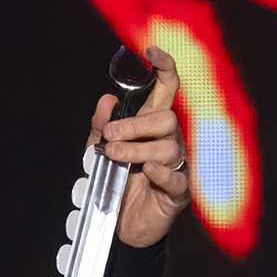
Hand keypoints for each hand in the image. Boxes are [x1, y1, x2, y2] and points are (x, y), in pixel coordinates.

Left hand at [85, 45, 190, 247]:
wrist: (119, 225)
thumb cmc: (114, 181)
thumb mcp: (98, 151)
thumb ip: (101, 126)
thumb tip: (106, 100)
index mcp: (151, 126)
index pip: (167, 90)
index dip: (164, 68)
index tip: (151, 51)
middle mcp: (169, 140)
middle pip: (166, 118)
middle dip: (135, 125)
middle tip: (109, 136)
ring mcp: (176, 165)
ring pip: (167, 146)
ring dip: (135, 149)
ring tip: (113, 156)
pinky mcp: (178, 192)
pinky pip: (176, 177)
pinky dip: (159, 173)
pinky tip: (144, 173)